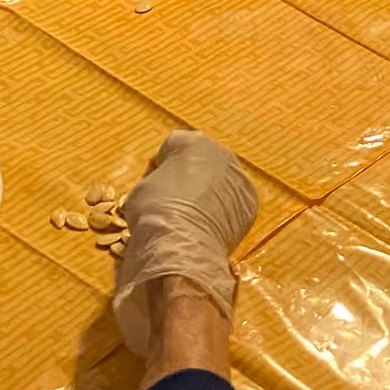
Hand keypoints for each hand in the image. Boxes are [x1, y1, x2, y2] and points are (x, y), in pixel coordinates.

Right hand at [112, 130, 258, 352]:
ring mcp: (239, 178)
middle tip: (176, 199)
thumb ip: (154, 180)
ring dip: (209, 193)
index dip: (161, 162)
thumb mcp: (140, 191)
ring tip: (193, 217)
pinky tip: (208, 227)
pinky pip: (232, 202)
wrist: (183, 246)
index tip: (155, 180)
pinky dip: (222, 211)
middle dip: (190, 176)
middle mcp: (221, 154)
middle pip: (202, 160)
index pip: (173, 144)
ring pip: (220, 181)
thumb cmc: (156, 212)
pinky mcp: (249, 203)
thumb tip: (160, 187)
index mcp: (192, 143)